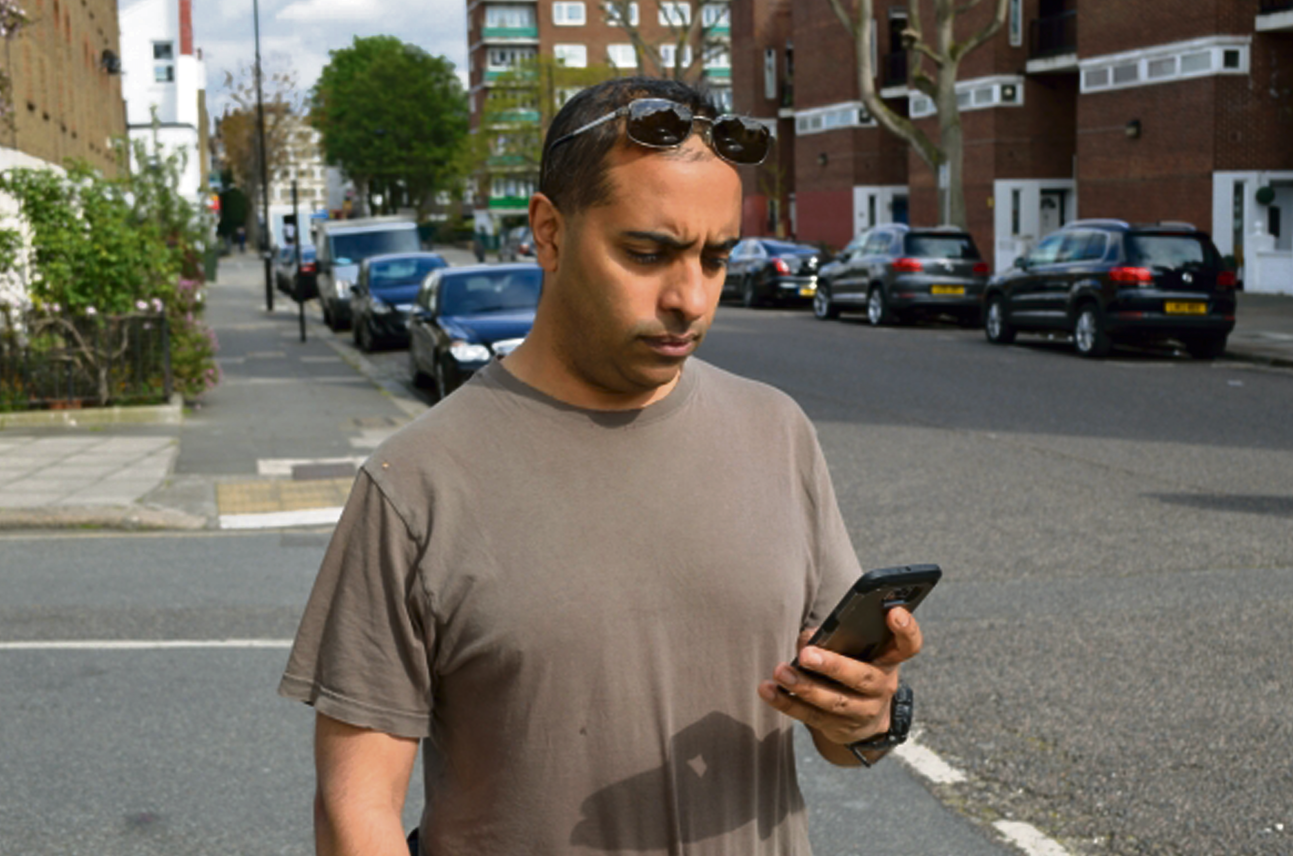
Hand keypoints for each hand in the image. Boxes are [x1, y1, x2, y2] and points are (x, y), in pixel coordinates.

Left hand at [758, 607, 921, 748]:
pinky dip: (786, 702)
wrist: (862, 721)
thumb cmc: (855, 667)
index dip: (906, 629)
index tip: (893, 612)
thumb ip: (836, 637)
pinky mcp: (837, 728)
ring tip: (781, 672)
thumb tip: (807, 638)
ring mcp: (862, 712)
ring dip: (804, 686)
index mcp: (889, 660)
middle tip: (806, 654)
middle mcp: (881, 687)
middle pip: (862, 677)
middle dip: (833, 666)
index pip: (909, 644)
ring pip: (833, 701)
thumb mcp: (857, 651)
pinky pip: (810, 716)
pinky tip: (767, 689)